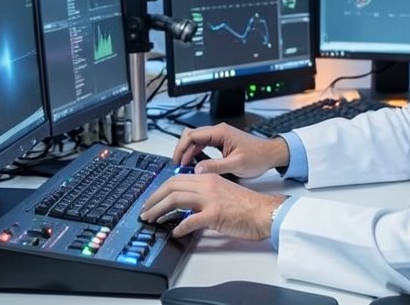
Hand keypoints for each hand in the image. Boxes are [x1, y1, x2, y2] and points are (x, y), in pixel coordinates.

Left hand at [139, 173, 286, 239]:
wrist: (264, 212)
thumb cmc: (247, 205)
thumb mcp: (221, 192)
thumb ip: (203, 195)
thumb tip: (184, 206)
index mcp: (208, 178)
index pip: (176, 179)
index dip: (159, 190)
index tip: (151, 200)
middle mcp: (207, 185)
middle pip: (171, 187)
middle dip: (153, 199)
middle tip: (144, 211)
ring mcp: (210, 199)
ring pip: (176, 200)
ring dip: (159, 210)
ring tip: (151, 220)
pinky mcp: (215, 214)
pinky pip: (190, 220)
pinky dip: (179, 227)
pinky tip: (174, 232)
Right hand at [173, 124, 289, 178]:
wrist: (270, 154)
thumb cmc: (257, 156)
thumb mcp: (235, 165)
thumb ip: (215, 167)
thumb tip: (197, 170)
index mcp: (220, 132)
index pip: (192, 135)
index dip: (181, 148)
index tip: (177, 161)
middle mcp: (219, 131)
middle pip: (192, 136)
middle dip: (182, 149)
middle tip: (177, 164)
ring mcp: (220, 135)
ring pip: (197, 140)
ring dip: (189, 151)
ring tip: (184, 165)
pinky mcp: (222, 141)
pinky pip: (204, 144)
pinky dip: (196, 152)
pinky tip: (194, 163)